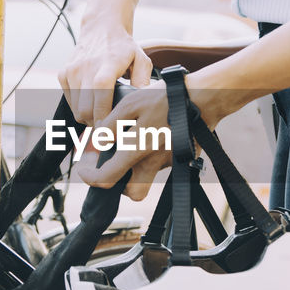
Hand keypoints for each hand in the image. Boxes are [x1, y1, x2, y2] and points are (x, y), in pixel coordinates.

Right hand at [58, 20, 153, 124]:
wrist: (101, 28)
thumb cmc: (123, 47)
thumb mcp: (141, 59)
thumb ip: (143, 81)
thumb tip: (143, 102)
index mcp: (107, 65)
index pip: (101, 95)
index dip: (104, 117)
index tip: (112, 129)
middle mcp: (86, 68)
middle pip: (85, 110)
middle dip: (97, 123)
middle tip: (108, 125)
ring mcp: (72, 71)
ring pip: (76, 109)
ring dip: (88, 116)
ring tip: (101, 113)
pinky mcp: (63, 74)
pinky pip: (69, 101)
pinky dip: (79, 106)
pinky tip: (91, 100)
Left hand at [75, 74, 230, 199]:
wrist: (204, 97)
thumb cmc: (167, 97)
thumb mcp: (131, 104)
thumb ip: (110, 125)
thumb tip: (97, 140)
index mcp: (138, 150)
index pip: (107, 178)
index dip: (90, 177)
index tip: (85, 168)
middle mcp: (155, 162)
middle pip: (134, 192)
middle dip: (121, 185)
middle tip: (113, 165)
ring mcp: (171, 162)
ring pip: (149, 175)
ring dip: (138, 165)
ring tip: (135, 140)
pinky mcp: (183, 157)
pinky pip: (163, 161)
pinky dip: (154, 152)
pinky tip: (156, 132)